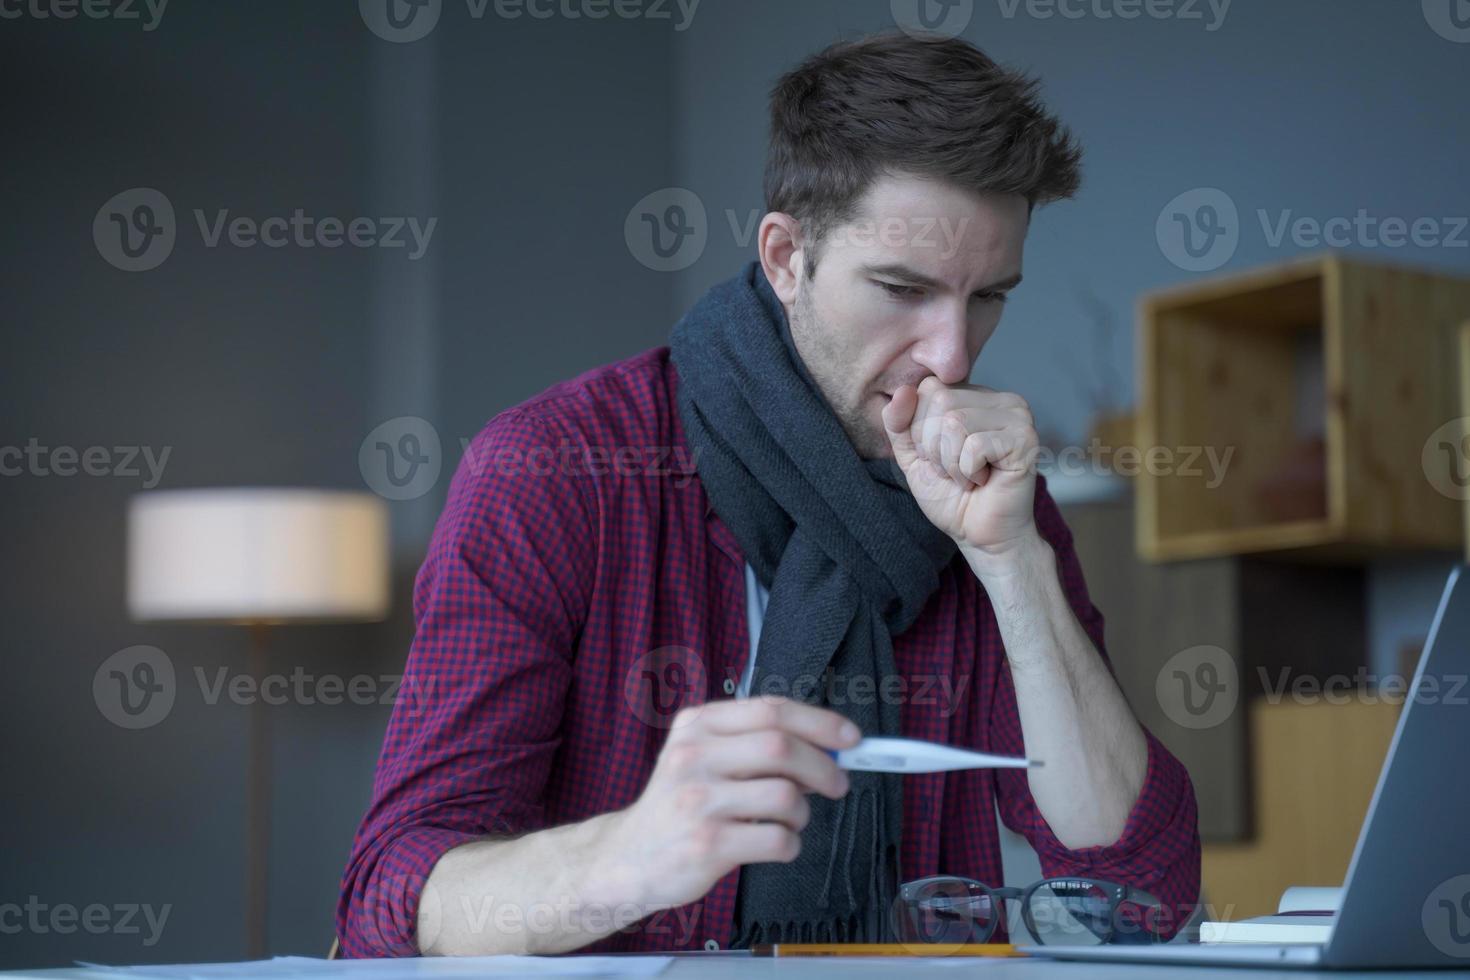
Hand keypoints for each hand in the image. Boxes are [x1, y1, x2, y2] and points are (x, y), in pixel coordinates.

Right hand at [589, 697, 857, 913]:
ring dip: (803, 813)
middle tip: (838, 784)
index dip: (820, 722)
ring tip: (789, 821)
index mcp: (697, 725)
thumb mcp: (702, 757)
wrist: (628, 858)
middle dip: (824, 766)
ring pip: (785, 796)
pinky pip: (777, 839)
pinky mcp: (707, 844)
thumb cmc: (678, 805)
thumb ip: (754, 745)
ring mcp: (698, 800)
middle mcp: (694, 756)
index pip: (771, 710)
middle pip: (782, 747)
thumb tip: (828, 747)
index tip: (851, 738)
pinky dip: (790, 844)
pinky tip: (775, 844)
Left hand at [881, 376, 1039, 558]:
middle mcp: (1000, 399)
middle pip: (940, 400)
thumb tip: (902, 390)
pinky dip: (967, 472)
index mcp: (974, 397)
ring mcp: (1018, 416)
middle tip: (955, 470)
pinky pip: (974, 445)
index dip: (920, 429)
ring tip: (968, 476)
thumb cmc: (951, 497)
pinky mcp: (1025, 439)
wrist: (980, 536)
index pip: (928, 387)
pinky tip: (983, 481)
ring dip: (950, 462)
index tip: (940, 456)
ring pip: (955, 421)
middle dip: (934, 446)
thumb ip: (899, 422)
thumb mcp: (912, 456)